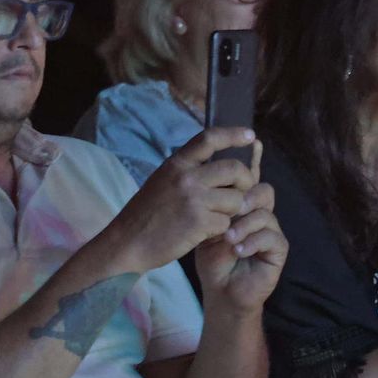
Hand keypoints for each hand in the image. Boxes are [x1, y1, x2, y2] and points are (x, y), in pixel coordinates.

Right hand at [107, 127, 257, 274]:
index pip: (210, 138)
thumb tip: (219, 164)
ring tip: (216, 217)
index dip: (233, 134)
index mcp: (177, 163)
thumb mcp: (163, 181)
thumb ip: (188, 171)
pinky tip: (205, 232)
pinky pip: (226, 222)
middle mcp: (186, 177)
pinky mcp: (199, 222)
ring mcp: (194, 199)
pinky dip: (220, 229)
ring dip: (232, 211)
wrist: (127, 242)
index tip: (251, 135)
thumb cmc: (146, 214)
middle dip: (246, 181)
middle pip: (234, 169)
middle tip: (243, 192)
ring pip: (236, 199)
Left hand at [196, 145, 287, 315]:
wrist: (221, 289)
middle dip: (245, 195)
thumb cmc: (211, 257)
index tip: (252, 141)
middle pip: (262, 189)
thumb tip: (202, 167)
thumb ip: (209, 199)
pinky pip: (271, 236)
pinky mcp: (278, 249)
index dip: (253, 158)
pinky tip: (237, 250)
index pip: (250, 176)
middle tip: (229, 208)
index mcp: (242, 204)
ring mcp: (271, 229)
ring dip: (244, 223)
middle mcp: (260, 213)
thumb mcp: (204, 224)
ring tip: (228, 238)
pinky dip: (251, 241)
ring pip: (265, 212)